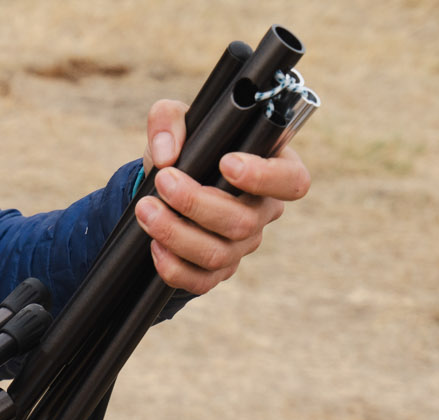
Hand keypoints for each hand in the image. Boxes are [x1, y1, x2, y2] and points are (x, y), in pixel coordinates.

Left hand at [133, 99, 311, 295]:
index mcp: (273, 168)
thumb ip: (169, 120)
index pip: (293, 181)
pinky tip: (154, 245)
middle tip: (163, 181)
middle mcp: (264, 210)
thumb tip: (167, 155)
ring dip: (176, 234)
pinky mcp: (218, 269)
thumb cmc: (188, 147)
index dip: (265, 178)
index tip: (226, 163)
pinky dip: (174, 267)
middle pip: (243, 221)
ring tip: (145, 210)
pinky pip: (201, 281)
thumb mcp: (178, 122)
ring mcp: (243, 244)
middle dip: (196, 203)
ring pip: (218, 253)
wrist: (167, 184)